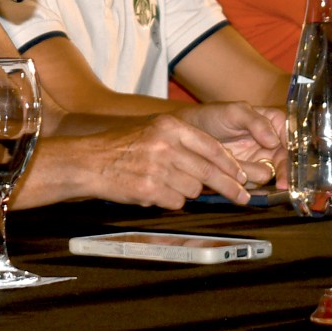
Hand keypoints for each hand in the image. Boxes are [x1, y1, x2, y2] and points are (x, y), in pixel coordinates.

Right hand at [85, 113, 260, 208]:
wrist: (89, 161)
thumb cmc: (121, 146)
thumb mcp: (153, 131)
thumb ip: (184, 143)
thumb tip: (217, 164)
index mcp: (170, 127)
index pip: (212, 148)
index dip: (231, 165)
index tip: (241, 176)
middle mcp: (167, 146)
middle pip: (209, 172)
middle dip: (230, 187)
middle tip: (242, 196)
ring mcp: (158, 168)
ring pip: (193, 190)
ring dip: (187, 193)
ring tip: (168, 185)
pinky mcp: (150, 189)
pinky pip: (176, 202)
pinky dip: (170, 201)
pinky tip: (154, 192)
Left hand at [172, 102, 287, 188]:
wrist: (188, 133)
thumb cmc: (212, 116)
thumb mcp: (234, 112)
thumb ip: (255, 122)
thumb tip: (273, 140)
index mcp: (274, 124)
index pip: (294, 140)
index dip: (295, 155)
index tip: (291, 168)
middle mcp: (271, 144)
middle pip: (286, 162)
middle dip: (283, 172)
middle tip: (280, 184)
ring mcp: (258, 160)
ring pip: (267, 175)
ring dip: (253, 173)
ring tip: (236, 164)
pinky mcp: (245, 174)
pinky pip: (253, 185)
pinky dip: (244, 183)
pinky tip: (233, 176)